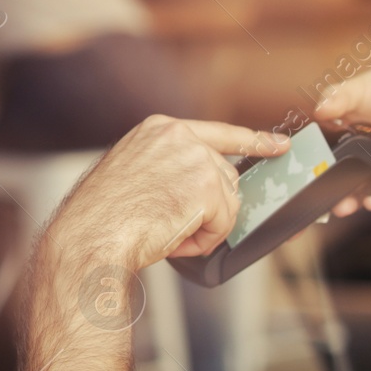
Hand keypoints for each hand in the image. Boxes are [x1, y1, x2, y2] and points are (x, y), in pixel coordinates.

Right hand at [53, 116, 290, 269]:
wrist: (92, 235)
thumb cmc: (102, 216)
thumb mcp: (134, 174)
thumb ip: (169, 169)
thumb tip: (203, 191)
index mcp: (158, 129)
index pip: (218, 132)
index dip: (252, 141)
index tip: (278, 144)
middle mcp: (180, 136)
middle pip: (225, 176)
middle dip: (212, 208)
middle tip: (176, 225)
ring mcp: (196, 159)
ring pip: (227, 202)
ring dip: (203, 226)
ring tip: (165, 231)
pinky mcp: (206, 188)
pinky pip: (223, 223)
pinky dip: (203, 240)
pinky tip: (173, 238)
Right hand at [313, 66, 370, 216]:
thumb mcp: (356, 89)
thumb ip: (338, 97)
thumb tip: (320, 110)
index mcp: (333, 138)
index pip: (315, 160)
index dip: (306, 173)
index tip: (299, 182)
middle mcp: (349, 158)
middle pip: (333, 182)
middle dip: (325, 196)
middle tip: (320, 202)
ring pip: (357, 192)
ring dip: (350, 203)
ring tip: (343, 207)